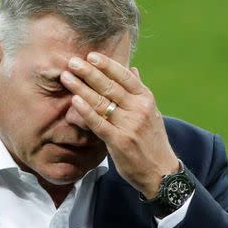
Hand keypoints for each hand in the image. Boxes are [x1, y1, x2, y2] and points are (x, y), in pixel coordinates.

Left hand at [60, 52, 179, 198]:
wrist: (161, 172)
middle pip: (110, 86)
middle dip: (89, 72)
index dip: (107, 65)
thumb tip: (133, 68)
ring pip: (101, 102)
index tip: (91, 55)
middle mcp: (139, 109)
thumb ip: (139, 90)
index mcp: (146, 99)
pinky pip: (99, 123)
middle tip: (72, 61)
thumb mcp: (152, 112)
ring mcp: (129, 125)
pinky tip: (74, 101)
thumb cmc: (152, 140)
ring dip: (81, 88)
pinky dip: (86, 111)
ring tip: (66, 77)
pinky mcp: (119, 141)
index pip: (125, 76)